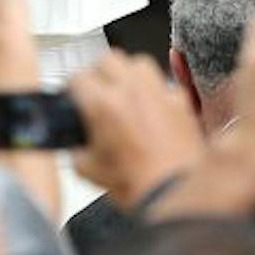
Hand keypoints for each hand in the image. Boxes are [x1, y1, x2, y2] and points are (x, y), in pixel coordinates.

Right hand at [67, 53, 201, 206]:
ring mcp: (160, 95)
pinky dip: (155, 92)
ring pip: (138, 63)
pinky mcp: (181, 103)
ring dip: (127, 73)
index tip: (74, 98)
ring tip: (124, 92)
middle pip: (108, 60)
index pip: (77, 78)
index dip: (72, 89)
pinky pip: (165, 84)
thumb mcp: (87, 170)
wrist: (175, 195)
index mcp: (102, 106)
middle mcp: (131, 93)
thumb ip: (76, 149)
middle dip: (98, 73)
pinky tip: (151, 108)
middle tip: (97, 91)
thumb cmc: (137, 185)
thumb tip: (77, 144)